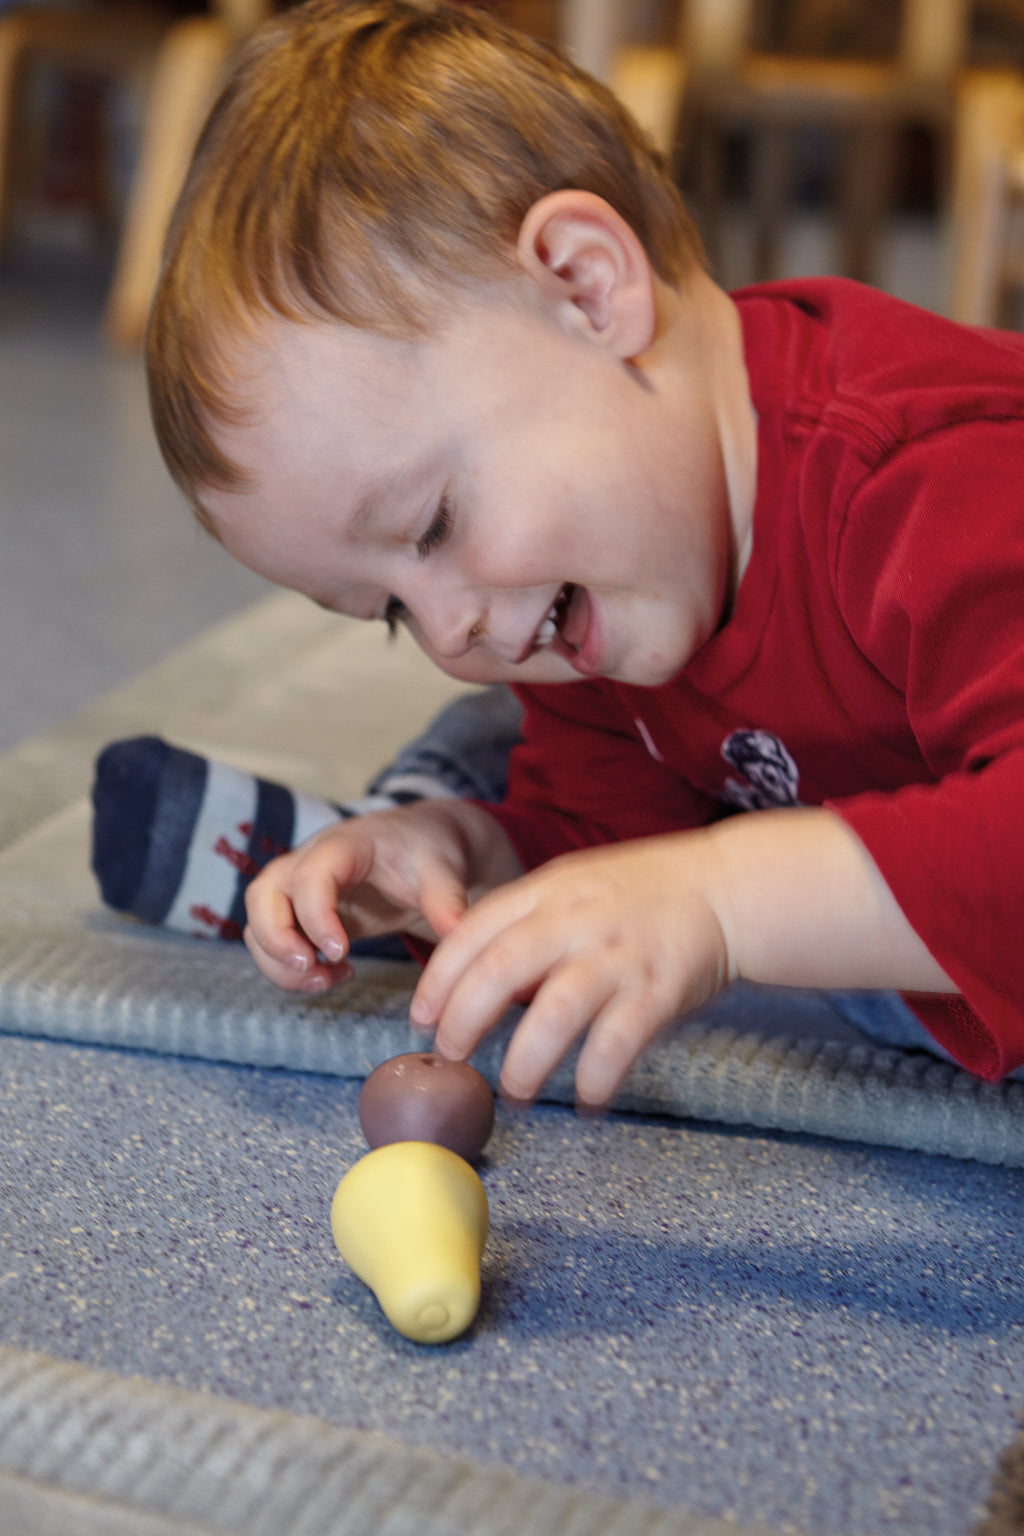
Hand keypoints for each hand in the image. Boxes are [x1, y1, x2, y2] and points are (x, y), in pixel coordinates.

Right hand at [243, 805, 475, 994]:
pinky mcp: (299, 913)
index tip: (341, 952)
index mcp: (345, 845)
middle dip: (275, 940)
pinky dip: (288, 968)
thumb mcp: (443, 870)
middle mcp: (309, 861)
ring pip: (257, 923)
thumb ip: (447, 900)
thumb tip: (456, 934)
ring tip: (326, 981)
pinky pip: (271, 942)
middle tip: (313, 970)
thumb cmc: (427, 852)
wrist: (420, 846)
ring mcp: (298, 888)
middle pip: (262, 895)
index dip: (316, 916)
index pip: (310, 874)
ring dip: (279, 962)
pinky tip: (332, 976)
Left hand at [410, 832, 733, 1107]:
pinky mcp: (659, 990)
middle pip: (501, 969)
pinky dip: (595, 1079)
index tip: (422, 1017)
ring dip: (526, 1062)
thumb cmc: (644, 895)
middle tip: (452, 1059)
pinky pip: (617, 1044)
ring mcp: (619, 954)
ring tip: (514, 1095)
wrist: (729, 888)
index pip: (476, 928)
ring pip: (555, 1012)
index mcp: (550, 889)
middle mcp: (578, 918)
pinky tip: (586, 1103)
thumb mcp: (576, 887)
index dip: (439, 977)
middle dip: (464, 1020)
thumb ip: (529, 924)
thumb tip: (471, 983)